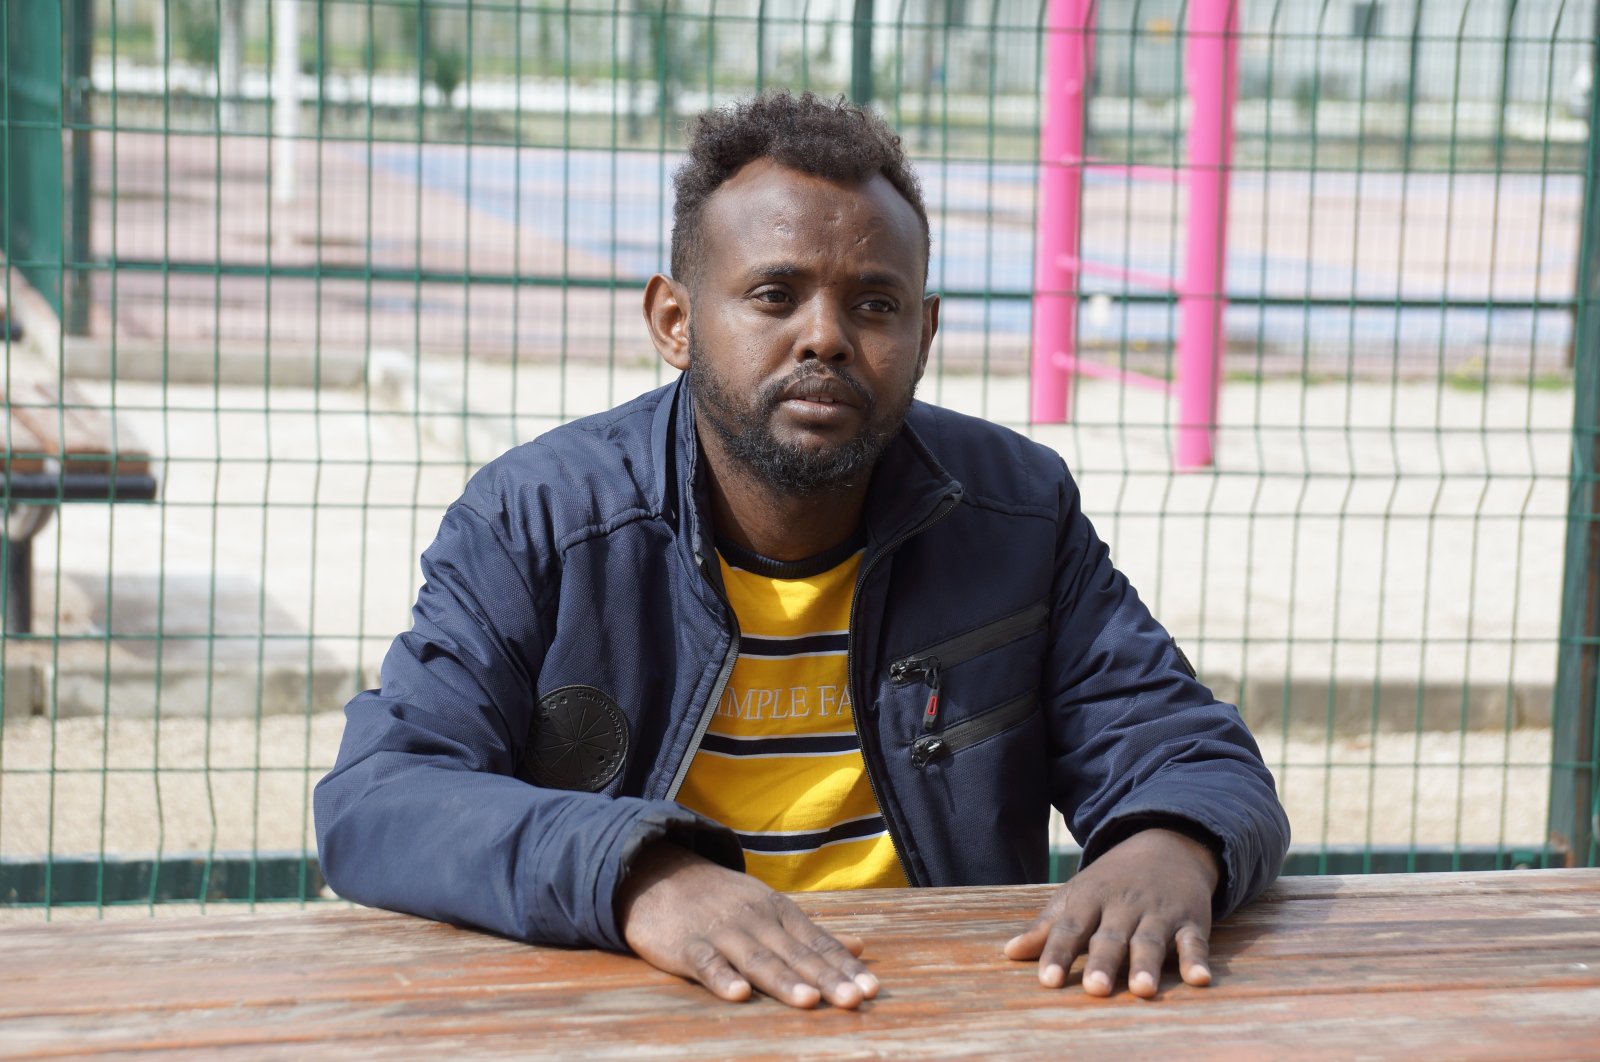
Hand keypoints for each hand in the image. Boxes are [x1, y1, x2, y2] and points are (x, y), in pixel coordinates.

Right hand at [615, 840, 878, 1008]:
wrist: (660, 875)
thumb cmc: (724, 901)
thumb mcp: (771, 908)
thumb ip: (813, 933)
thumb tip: (861, 947)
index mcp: (779, 913)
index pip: (819, 943)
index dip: (845, 967)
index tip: (872, 989)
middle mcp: (757, 921)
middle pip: (796, 954)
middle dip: (827, 978)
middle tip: (855, 999)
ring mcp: (722, 932)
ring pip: (757, 959)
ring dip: (784, 981)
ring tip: (809, 1001)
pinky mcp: (688, 946)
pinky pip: (707, 963)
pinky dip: (722, 978)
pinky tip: (738, 995)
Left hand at [1003, 827, 1218, 998]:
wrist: (1167, 845)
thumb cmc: (1111, 882)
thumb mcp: (1077, 896)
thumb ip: (1046, 928)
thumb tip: (1009, 952)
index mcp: (1090, 900)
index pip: (1070, 929)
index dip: (1058, 954)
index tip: (1048, 981)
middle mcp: (1123, 906)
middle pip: (1111, 938)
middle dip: (1102, 962)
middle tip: (1095, 989)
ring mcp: (1158, 912)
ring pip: (1150, 940)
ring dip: (1147, 965)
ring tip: (1142, 990)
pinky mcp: (1190, 920)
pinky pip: (1194, 941)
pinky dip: (1196, 959)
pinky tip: (1198, 979)